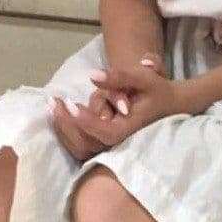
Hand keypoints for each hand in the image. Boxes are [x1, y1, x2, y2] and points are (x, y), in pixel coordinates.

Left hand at [47, 52, 167, 160]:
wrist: (169, 105)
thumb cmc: (156, 89)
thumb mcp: (142, 77)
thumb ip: (118, 77)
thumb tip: (92, 75)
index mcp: (128, 130)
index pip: (103, 131)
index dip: (85, 120)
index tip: (70, 104)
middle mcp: (117, 143)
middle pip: (86, 142)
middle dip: (67, 123)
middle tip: (53, 101)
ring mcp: (109, 146)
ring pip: (79, 147)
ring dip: (63, 127)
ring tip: (52, 105)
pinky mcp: (103, 144)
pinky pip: (80, 145)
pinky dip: (66, 132)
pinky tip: (57, 113)